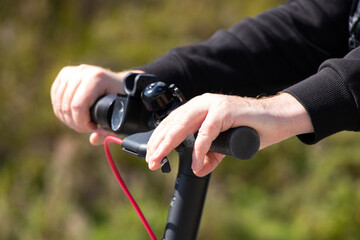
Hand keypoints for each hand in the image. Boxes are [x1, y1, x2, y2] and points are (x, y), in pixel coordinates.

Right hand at [50, 64, 142, 143]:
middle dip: (75, 123)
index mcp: (97, 78)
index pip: (77, 106)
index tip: (94, 127)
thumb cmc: (122, 100)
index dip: (82, 123)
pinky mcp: (65, 74)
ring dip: (67, 118)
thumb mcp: (121, 115)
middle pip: (67, 106)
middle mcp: (83, 72)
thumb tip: (93, 139)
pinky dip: (61, 110)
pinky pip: (55, 96)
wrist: (121, 83)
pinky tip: (73, 115)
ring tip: (82, 121)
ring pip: (59, 102)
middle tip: (88, 127)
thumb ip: (109, 130)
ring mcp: (73, 71)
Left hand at [146, 93, 313, 176]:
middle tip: (151, 162)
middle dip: (158, 144)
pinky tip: (196, 164)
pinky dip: (200, 149)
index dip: (158, 139)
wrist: (277, 119)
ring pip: (183, 125)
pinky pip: (206, 132)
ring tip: (160, 161)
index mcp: (198, 108)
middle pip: (173, 124)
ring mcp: (213, 104)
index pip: (171, 123)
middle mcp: (202, 103)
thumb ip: (209, 154)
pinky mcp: (225, 110)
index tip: (151, 156)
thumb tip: (197, 169)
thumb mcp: (224, 144)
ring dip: (169, 145)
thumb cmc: (250, 129)